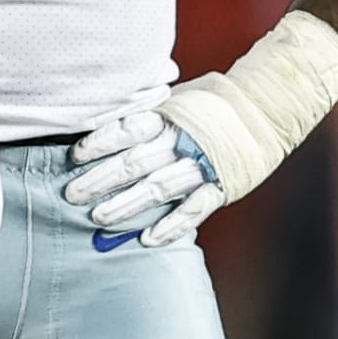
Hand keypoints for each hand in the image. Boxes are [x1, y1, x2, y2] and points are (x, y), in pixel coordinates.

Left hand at [63, 106, 223, 247]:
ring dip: (126, 206)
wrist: (264, 107)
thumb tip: (104, 130)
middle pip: (134, 162)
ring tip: (99, 218)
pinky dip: (171, 226)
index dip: (99, 143)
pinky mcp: (221, 186)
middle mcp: (181, 140)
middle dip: (100, 180)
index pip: (127, 129)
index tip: (75, 157)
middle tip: (72, 195)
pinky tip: (148, 239)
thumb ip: (148, 116)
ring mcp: (202, 164)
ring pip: (157, 189)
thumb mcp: (177, 99)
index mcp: (168, 115)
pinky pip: (193, 210)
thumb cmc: (211, 105)